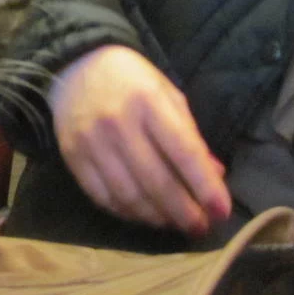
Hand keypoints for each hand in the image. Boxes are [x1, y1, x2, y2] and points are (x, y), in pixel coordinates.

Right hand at [48, 45, 229, 234]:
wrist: (77, 66)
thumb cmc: (132, 81)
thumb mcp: (168, 96)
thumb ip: (190, 135)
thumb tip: (215, 175)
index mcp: (149, 102)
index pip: (183, 152)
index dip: (205, 186)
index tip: (222, 212)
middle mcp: (118, 123)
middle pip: (156, 181)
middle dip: (183, 211)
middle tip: (200, 228)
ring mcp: (91, 141)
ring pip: (128, 195)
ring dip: (156, 217)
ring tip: (174, 224)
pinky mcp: (72, 156)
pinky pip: (101, 196)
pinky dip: (126, 212)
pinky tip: (143, 215)